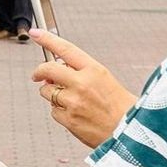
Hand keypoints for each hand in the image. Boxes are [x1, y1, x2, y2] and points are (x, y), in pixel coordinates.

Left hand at [29, 29, 136, 148]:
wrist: (130, 133)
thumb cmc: (121, 107)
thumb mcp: (105, 80)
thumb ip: (81, 73)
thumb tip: (57, 70)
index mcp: (94, 70)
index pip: (66, 49)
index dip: (48, 40)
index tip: (36, 33)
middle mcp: (82, 84)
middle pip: (48, 69)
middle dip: (39, 71)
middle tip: (38, 75)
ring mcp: (73, 102)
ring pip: (46, 91)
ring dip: (51, 94)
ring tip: (69, 100)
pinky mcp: (68, 120)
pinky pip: (53, 111)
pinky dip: (59, 112)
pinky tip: (75, 114)